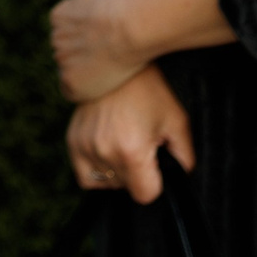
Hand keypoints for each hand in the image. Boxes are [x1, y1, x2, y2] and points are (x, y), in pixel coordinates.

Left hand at [52, 0, 148, 101]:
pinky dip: (84, 90)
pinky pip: (71, 91)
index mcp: (58, 17)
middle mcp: (55, 39)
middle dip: (83, 55)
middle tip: (109, 54)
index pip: (67, 34)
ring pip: (69, 71)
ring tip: (109, 67)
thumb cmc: (119, 2)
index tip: (105, 38)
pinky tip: (101, 83)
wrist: (131, 24)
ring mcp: (62, 61)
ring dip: (84, 72)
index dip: (87, 39)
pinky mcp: (71, 82)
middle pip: (67, 53)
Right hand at [67, 64, 194, 202]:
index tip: (155, 163)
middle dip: (136, 174)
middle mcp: (104, 152)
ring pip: (105, 183)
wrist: (113, 61)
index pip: (145, 195)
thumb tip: (179, 177)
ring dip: (116, 172)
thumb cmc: (147, 90)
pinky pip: (84, 175)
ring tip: (123, 145)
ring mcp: (84, 147)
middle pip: (125, 189)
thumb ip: (185, 157)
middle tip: (140, 145)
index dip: (156, 182)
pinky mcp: (72, 141)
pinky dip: (96, 170)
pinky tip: (107, 151)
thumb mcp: (176, 121)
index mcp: (131, 151)